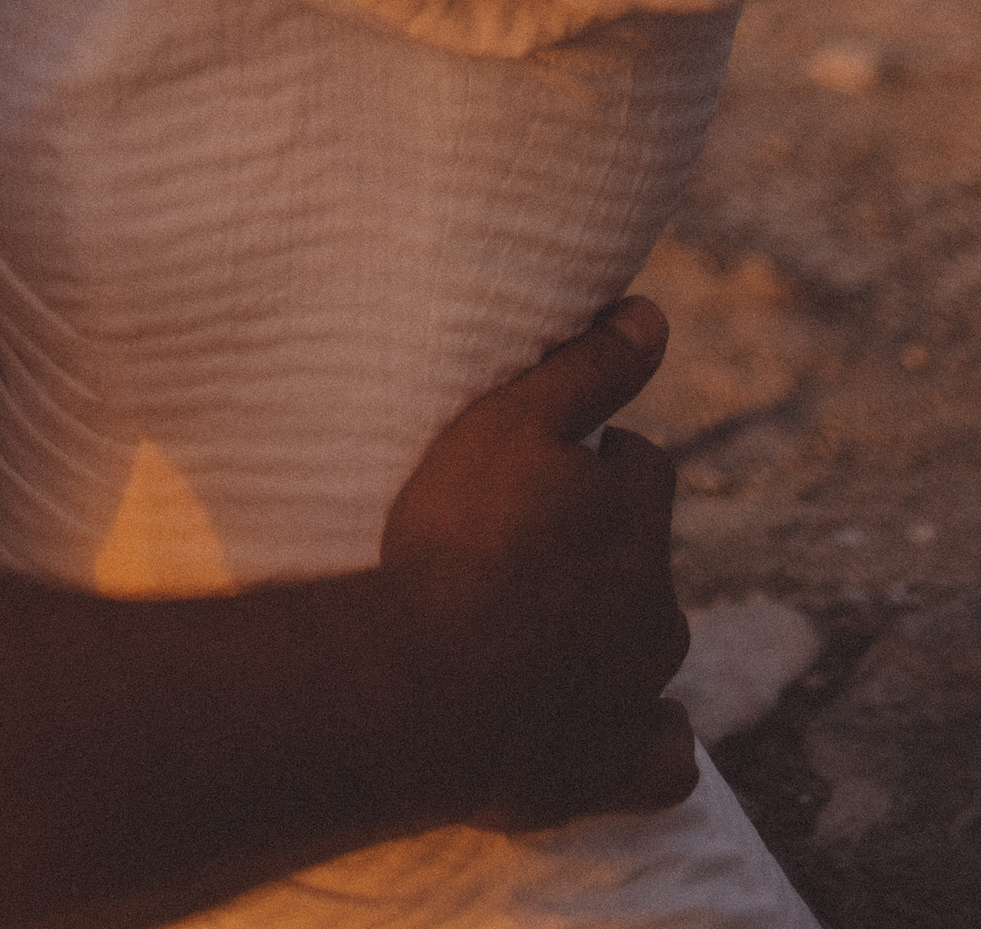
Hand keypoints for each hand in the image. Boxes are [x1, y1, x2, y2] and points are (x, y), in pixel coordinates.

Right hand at [378, 298, 695, 830]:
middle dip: (609, 544)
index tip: (550, 467)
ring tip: (543, 629)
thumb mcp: (509, 424)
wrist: (424, 686)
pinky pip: (661, 757)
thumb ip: (587, 369)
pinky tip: (607, 727)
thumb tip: (655, 315)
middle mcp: (656, 602)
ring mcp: (641, 691)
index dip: (600, 459)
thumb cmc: (456, 541)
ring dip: (616, 632)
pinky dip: (644, 739)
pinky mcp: (620, 770)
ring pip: (653, 648)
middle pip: (647, 555)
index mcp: (633, 517)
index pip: (644, 465)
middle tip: (531, 546)